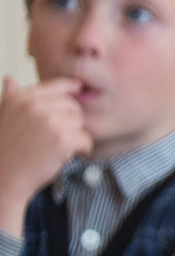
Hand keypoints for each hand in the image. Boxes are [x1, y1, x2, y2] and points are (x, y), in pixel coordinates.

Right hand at [0, 77, 88, 219]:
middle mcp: (34, 106)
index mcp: (21, 98)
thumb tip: (10, 78)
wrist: (4, 177)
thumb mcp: (4, 116)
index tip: (80, 89)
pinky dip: (82, 150)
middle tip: (58, 138)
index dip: (71, 88)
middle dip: (71, 121)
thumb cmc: (5, 149)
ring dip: (74, 137)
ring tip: (57, 148)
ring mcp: (49, 121)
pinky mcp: (62, 139)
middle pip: (72, 106)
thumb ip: (11, 97)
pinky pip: (86, 140)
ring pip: (80, 123)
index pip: (56, 86)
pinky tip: (67, 156)